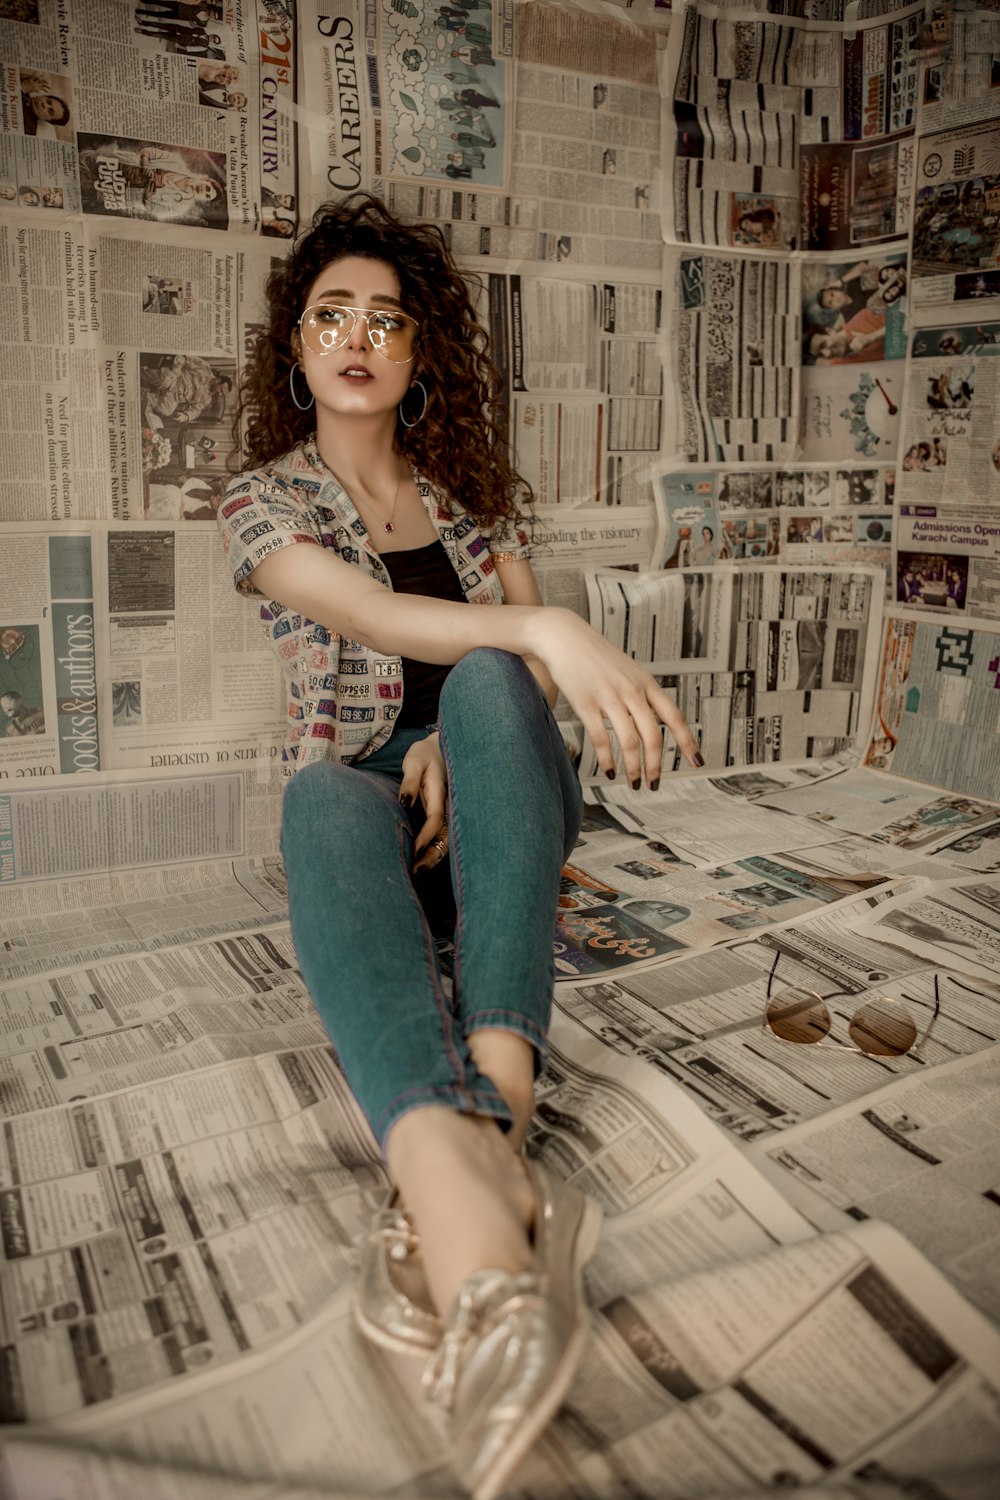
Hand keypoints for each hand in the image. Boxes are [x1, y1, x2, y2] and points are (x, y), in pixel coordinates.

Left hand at [400, 732, 449, 872]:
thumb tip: (405, 802)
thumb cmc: (424, 754)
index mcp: (440, 791)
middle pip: (445, 834)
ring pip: (446, 837)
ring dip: (435, 854)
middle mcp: (447, 804)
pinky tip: (424, 858)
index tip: (416, 851)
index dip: (427, 835)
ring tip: (419, 871)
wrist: (439, 747)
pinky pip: (443, 833)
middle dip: (433, 854)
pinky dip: (436, 847)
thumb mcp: (413, 762)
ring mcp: (448, 809)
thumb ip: (409, 781)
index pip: (436, 817)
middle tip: (417, 871)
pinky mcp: (444, 812)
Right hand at [528, 609, 701, 786]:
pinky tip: (609, 770)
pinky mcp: (585, 704)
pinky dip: (607, 759)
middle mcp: (632, 691)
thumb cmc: (596, 657)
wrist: (564, 636)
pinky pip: (601, 738)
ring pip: (629, 742)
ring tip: (634, 783)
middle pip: (652, 736)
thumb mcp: (628, 671)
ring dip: (633, 768)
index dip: (688, 742)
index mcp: (646, 684)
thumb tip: (654, 724)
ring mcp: (609, 697)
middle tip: (654, 784)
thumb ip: (642, 695)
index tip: (697, 762)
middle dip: (655, 766)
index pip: (674, 717)